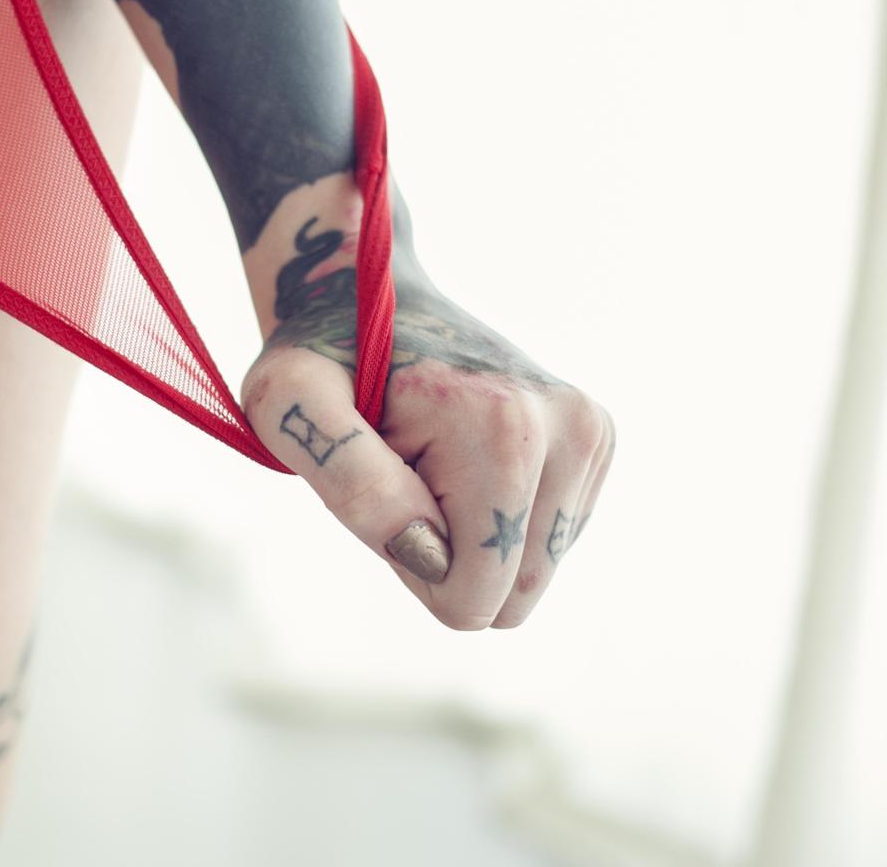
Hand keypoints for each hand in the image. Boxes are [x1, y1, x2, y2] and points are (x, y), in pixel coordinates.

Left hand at [240, 216, 615, 630]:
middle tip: (404, 476)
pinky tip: (462, 457)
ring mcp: (591, 433)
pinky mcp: (595, 440)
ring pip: (534, 575)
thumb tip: (427, 552)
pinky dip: (496, 517)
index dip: (412, 568)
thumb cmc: (319, 356)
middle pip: (514, 596)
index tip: (382, 492)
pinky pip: (547, 542)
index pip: (475, 596)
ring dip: (470, 537)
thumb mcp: (291, 405)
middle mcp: (570, 428)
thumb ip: (349, 479)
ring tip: (429, 460)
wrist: (367, 290)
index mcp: (504, 429)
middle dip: (448, 560)